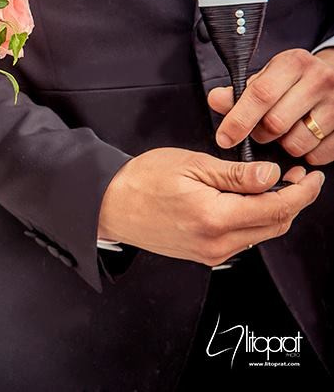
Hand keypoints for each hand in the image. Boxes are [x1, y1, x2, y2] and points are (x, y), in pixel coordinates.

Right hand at [98, 148, 323, 265]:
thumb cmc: (141, 181)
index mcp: (215, 217)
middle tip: (295, 176)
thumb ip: (236, 174)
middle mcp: (216, 243)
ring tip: (271, 185)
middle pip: (275, 226)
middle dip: (293, 201)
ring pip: (261, 234)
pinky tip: (247, 201)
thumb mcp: (191, 165)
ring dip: (274, 211)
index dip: (302, 192)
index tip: (311, 176)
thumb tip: (271, 175)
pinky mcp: (203, 254)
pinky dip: (253, 220)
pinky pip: (242, 239)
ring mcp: (210, 253)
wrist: (109, 204)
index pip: (277, 208)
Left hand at [209, 48, 333, 164]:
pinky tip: (306, 137)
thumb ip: (239, 92)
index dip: (238, 121)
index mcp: (294, 63)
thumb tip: (216, 100)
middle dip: (260, 134)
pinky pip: (318, 155)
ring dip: (284, 145)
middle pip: (276, 124)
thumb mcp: (266, 77)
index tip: (224, 139)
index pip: (260, 95)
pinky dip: (306, 153)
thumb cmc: (293, 80)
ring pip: (297, 143)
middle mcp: (320, 80)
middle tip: (261, 130)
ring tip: (287, 131)